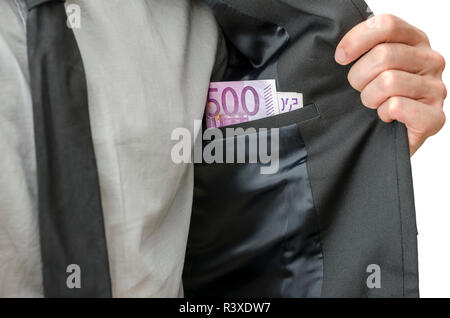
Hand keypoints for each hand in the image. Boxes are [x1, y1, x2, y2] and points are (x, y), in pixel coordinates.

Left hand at [335, 14, 446, 155]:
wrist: (383, 138)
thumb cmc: (375, 98)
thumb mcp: (368, 66)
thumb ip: (364, 49)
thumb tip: (342, 50)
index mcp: (415, 41)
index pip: (386, 24)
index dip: (357, 40)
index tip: (340, 58)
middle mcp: (431, 60)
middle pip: (383, 55)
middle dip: (359, 77)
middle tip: (360, 89)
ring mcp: (436, 88)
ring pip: (388, 82)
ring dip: (370, 98)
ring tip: (375, 104)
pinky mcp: (434, 117)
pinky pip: (396, 106)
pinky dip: (383, 114)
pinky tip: (386, 116)